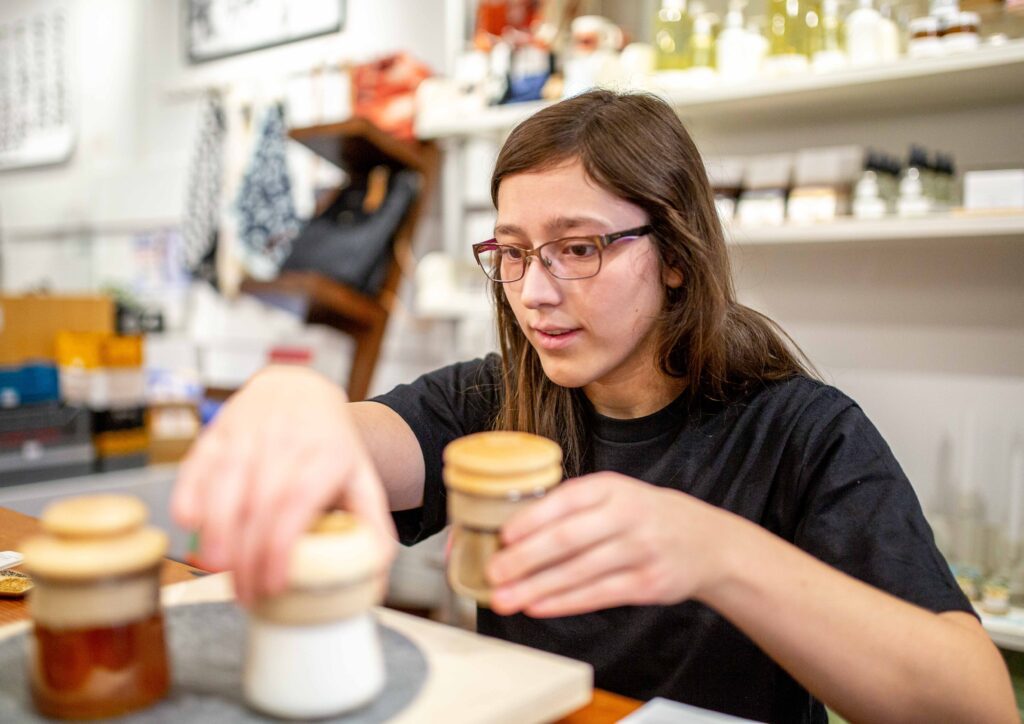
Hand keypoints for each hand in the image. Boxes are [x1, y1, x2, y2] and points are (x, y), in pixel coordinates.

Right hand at [171, 365, 395, 604]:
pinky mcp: (218, 429)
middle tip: (244, 593)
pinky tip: (190, 525)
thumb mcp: (361, 477)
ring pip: (226, 481)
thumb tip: (376, 576)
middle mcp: (288, 438)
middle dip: (247, 553)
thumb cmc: (329, 444)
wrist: (298, 387)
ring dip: (216, 530)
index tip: (273, 585)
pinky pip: (198, 462)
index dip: (280, 547)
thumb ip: (372, 524)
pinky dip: (189, 493)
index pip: (298, 502)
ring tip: (215, 568)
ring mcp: (250, 430)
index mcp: (329, 454)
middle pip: (260, 500)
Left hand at [485, 472, 734, 617]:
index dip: (531, 520)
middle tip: (493, 573)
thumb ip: (571, 507)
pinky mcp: (647, 584)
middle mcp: (626, 515)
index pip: (565, 501)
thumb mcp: (613, 495)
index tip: (502, 537)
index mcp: (610, 487)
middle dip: (525, 559)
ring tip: (505, 598)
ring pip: (579, 572)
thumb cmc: (642, 516)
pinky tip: (538, 606)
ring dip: (536, 588)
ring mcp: (639, 551)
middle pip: (567, 539)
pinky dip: (564, 602)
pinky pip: (598, 595)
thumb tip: (513, 532)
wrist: (705, 541)